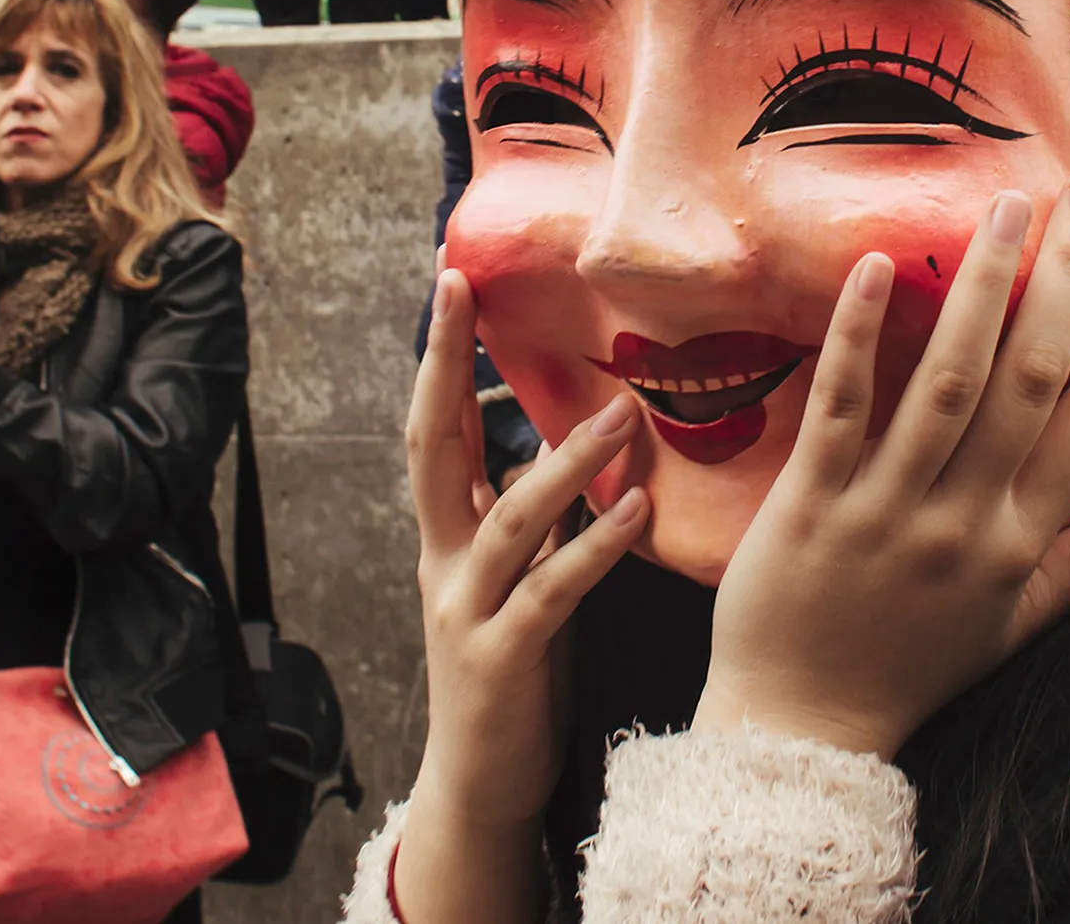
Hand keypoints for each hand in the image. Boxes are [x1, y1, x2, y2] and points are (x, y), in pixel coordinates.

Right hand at [391, 269, 650, 923]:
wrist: (480, 786)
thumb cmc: (512, 674)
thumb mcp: (516, 579)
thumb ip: (531, 517)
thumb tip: (566, 443)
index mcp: (449, 537)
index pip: (436, 428)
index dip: (441, 356)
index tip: (454, 282)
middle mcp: (448, 561)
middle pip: (432, 448)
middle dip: (443, 369)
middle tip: (466, 294)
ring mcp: (469, 610)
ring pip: (509, 520)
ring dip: (564, 462)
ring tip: (621, 413)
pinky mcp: (504, 658)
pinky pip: (551, 594)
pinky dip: (594, 548)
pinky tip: (637, 511)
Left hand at [694, 176, 1069, 759]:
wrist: (803, 730)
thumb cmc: (915, 663)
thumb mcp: (1023, 619)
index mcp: (1025, 543)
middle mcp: (968, 521)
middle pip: (1032, 379)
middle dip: (1067, 278)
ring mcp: (889, 510)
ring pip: (948, 380)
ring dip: (981, 286)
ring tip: (1004, 208)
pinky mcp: (811, 504)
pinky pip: (842, 407)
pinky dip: (860, 334)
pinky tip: (873, 264)